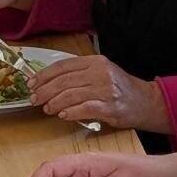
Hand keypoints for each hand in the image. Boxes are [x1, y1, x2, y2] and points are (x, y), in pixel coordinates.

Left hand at [28, 55, 170, 133]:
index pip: (63, 66)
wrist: (146, 102)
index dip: (44, 75)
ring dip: (54, 102)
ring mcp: (106, 89)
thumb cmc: (119, 89)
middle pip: (64, 81)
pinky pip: (84, 109)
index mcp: (95, 61)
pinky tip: (62, 115)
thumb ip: (79, 75)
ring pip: (71, 94)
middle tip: (34, 99)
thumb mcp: (100, 73)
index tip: (31, 83)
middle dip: (44, 90)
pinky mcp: (110, 106)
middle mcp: (100, 72)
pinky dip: (70, 112)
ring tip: (47, 108)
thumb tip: (48, 82)